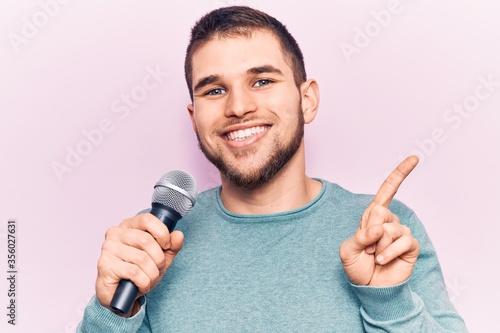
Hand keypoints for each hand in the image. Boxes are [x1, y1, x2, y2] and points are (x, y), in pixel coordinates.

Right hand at [95, 213, 183, 313]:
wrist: (120, 296)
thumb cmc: (138, 273)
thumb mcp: (160, 258)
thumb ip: (171, 246)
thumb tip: (178, 235)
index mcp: (129, 226)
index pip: (147, 219)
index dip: (161, 232)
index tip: (167, 246)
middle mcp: (116, 233)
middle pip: (146, 240)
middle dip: (159, 258)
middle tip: (158, 268)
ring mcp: (108, 249)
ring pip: (141, 258)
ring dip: (152, 273)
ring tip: (150, 279)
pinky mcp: (105, 265)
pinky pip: (133, 272)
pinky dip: (144, 282)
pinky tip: (142, 285)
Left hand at [339, 156, 419, 285]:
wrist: (369, 288)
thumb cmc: (357, 267)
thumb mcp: (347, 250)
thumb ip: (359, 236)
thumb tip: (378, 229)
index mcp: (373, 216)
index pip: (388, 190)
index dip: (400, 174)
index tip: (415, 158)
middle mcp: (389, 221)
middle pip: (380, 212)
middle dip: (369, 231)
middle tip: (366, 247)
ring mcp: (401, 233)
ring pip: (390, 228)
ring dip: (378, 246)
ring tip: (374, 256)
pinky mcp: (410, 246)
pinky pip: (403, 241)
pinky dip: (389, 252)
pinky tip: (381, 260)